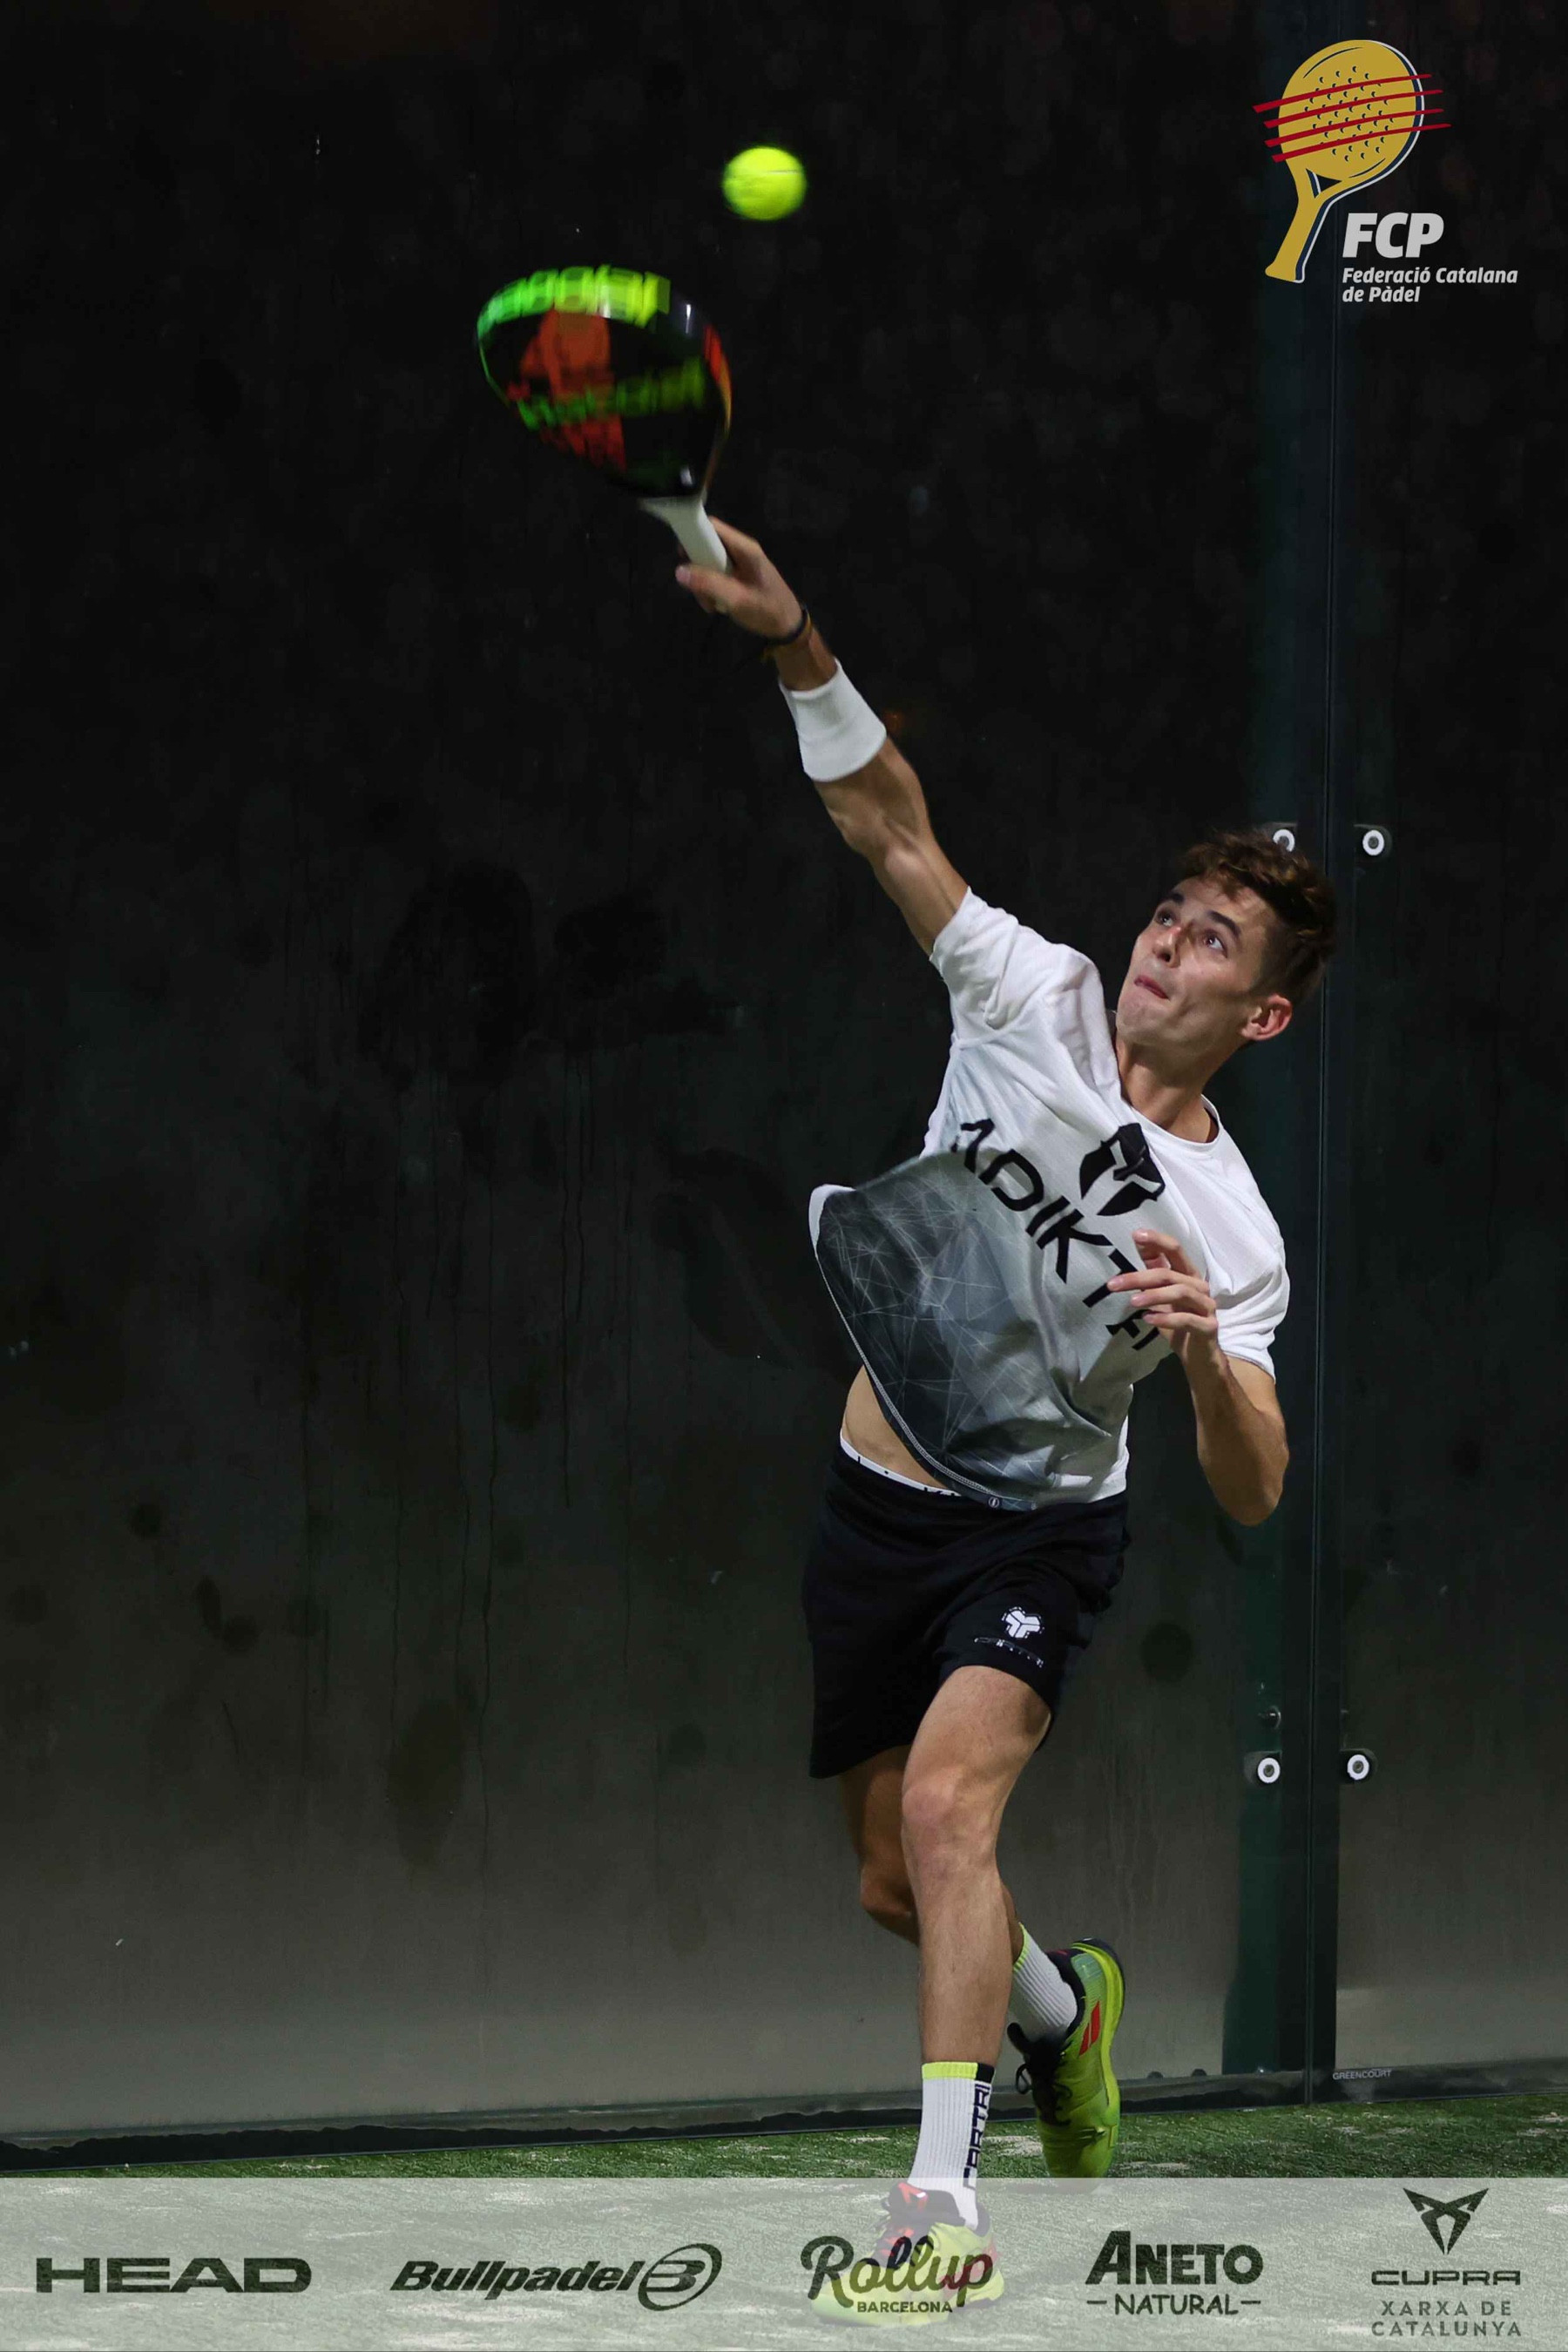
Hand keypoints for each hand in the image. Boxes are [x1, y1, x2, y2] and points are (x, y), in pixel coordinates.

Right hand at [674, 517, 801, 637]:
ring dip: (702, 584)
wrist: (788, 627)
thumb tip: (679, 571)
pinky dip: (709, 590)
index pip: (712, 526)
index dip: (693, 534)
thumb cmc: (768, 611)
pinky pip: (714, 576)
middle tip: (696, 589)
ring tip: (710, 604)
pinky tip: (715, 606)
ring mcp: (737, 563)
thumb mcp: (738, 599)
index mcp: (745, 548)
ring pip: (707, 564)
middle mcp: (740, 551)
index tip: (682, 555)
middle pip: (706, 546)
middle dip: (696, 568)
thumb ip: (709, 584)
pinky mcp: (736, 576)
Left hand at [1106, 1229, 1220, 1366]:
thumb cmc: (1178, 1323)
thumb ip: (1152, 1271)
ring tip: (1131, 1302)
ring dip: (1153, 1296)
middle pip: (1170, 1274)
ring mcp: (1207, 1306)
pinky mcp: (1209, 1326)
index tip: (1136, 1235)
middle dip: (1139, 1277)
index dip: (1158, 1241)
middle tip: (1113, 1284)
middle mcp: (1200, 1287)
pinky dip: (1166, 1318)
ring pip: (1180, 1293)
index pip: (1176, 1250)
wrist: (1198, 1357)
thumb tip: (1138, 1242)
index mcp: (1189, 1275)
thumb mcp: (1161, 1296)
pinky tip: (1148, 1319)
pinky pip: (1187, 1319)